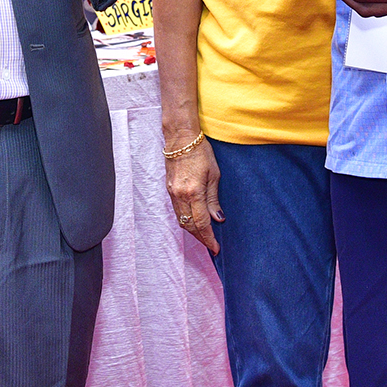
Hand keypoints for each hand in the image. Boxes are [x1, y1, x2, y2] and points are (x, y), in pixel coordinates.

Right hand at [164, 131, 221, 253]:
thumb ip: (214, 199)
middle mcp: (180, 195)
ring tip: (204, 237)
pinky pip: (177, 211)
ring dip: (192, 231)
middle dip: (200, 238)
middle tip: (211, 245)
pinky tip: (193, 222)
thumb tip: (218, 218)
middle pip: (189, 225)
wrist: (181, 139)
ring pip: (181, 220)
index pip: (201, 222)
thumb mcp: (214, 175)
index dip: (209, 238)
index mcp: (194, 192)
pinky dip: (185, 220)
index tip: (216, 248)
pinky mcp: (169, 190)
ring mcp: (172, 193)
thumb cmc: (201, 153)